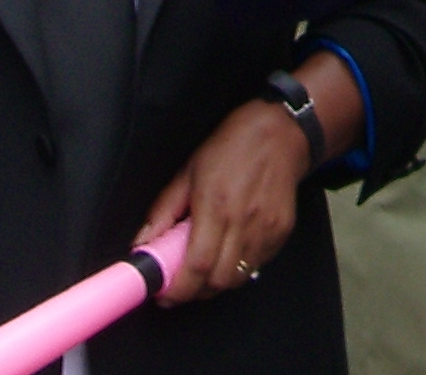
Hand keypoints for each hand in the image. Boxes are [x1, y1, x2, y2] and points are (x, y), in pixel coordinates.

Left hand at [137, 99, 309, 303]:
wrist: (279, 131)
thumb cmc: (232, 145)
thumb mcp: (188, 170)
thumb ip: (164, 209)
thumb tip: (143, 243)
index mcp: (216, 205)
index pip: (197, 265)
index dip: (179, 289)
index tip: (164, 294)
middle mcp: (243, 221)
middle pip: (218, 281)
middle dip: (195, 291)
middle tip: (181, 284)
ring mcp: (266, 228)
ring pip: (238, 278)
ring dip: (216, 283)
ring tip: (203, 270)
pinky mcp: (281, 231)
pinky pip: (258, 265)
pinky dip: (239, 269)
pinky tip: (228, 253)